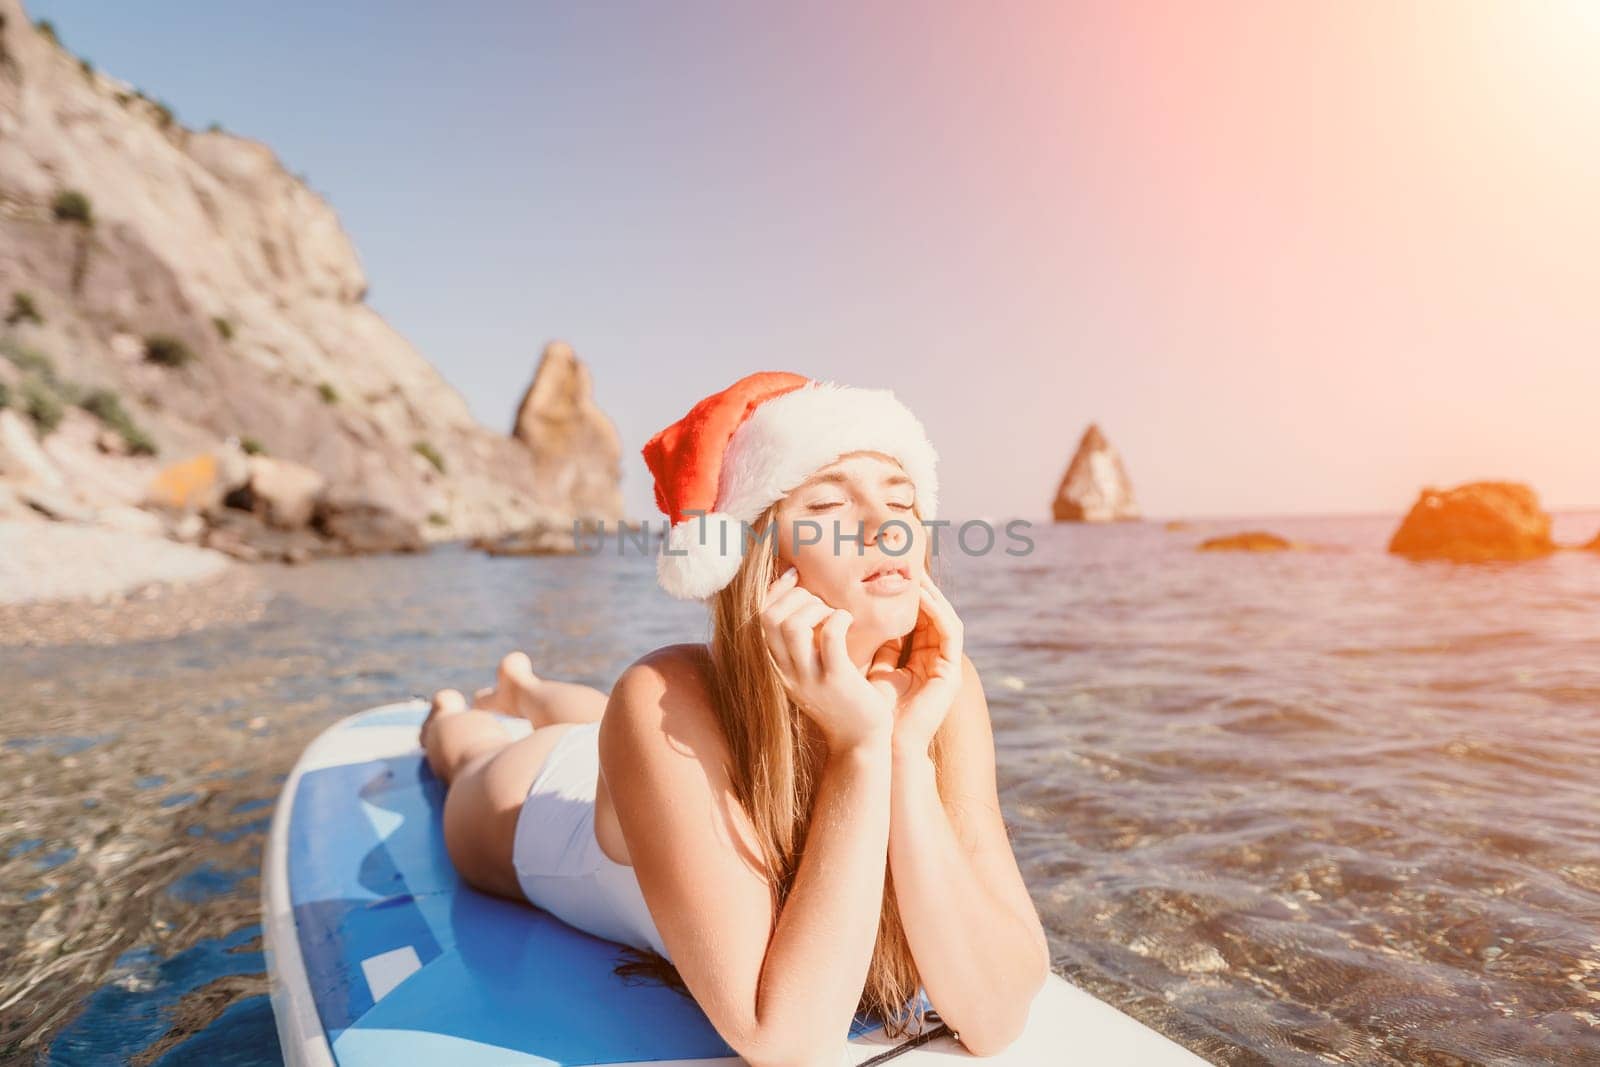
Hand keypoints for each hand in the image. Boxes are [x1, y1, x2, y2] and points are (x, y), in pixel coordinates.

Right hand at [760, 566, 893, 752]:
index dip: (774, 590)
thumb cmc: (841, 698)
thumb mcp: (810, 669)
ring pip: (792, 625)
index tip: (795, 576)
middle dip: (796, 597)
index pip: (758, 618)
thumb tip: (800, 597)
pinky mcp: (835, 680)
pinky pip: (830, 636)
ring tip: (832, 614)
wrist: (859, 742)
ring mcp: (808, 677)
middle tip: (821, 603)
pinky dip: (839, 618)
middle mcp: (785, 672)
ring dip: (815, 607)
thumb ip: (800, 641)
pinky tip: (848, 621)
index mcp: (776, 666)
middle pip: (769, 618)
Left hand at [865, 573, 963, 758]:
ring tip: (917, 574)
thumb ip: (878, 647)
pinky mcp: (952, 673)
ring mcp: (947, 667)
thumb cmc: (872, 711)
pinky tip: (923, 597)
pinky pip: (950, 633)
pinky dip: (937, 613)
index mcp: (919, 661)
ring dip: (932, 596)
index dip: (908, 598)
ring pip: (945, 620)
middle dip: (923, 590)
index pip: (917, 621)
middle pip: (934, 617)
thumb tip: (860, 617)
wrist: (881, 744)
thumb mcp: (874, 670)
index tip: (893, 574)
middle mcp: (936, 662)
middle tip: (908, 564)